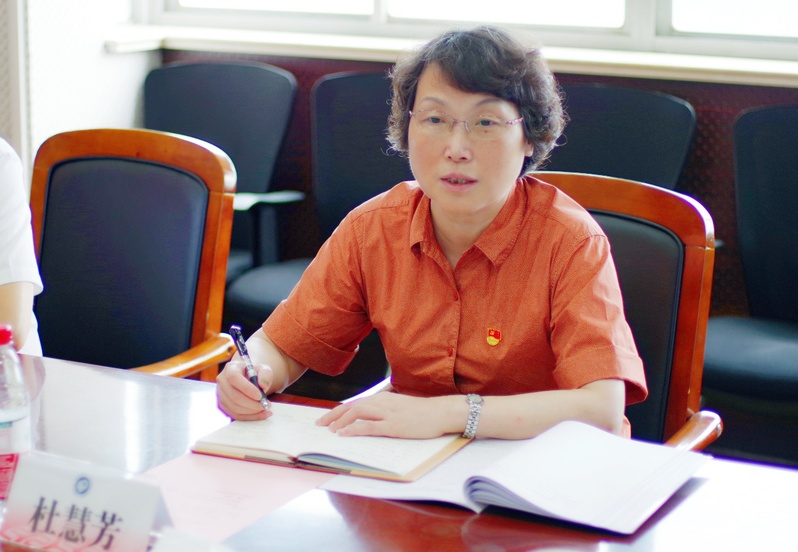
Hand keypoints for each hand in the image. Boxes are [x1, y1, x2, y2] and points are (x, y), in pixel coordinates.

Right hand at [216, 360, 273, 420]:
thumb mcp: (263, 369)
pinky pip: (235, 415)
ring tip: (265, 409)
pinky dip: (250, 417)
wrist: (247, 378)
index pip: (234, 378)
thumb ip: (266, 374)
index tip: (260, 395)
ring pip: (234, 408)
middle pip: (234, 396)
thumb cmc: (255, 373)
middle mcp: (222, 381)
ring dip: (252, 411)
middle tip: (266, 405)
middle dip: (252, 404)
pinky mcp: (223, 405)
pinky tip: (261, 414)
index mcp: (230, 368)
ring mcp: (221, 394)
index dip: (246, 388)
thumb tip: (263, 386)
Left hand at [316, 393, 459, 438]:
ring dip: (340, 422)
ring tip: (329, 430)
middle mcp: (381, 403)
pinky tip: (345, 434)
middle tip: (320, 425)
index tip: (327, 418)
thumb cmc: (422, 411)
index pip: (354, 403)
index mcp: (382, 398)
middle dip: (333, 416)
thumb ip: (385, 409)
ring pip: (356, 414)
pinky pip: (369, 426)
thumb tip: (371, 417)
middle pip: (351, 407)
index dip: (338, 411)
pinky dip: (354, 429)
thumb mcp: (399, 406)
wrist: (440, 412)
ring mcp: (387, 414)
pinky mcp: (393, 425)